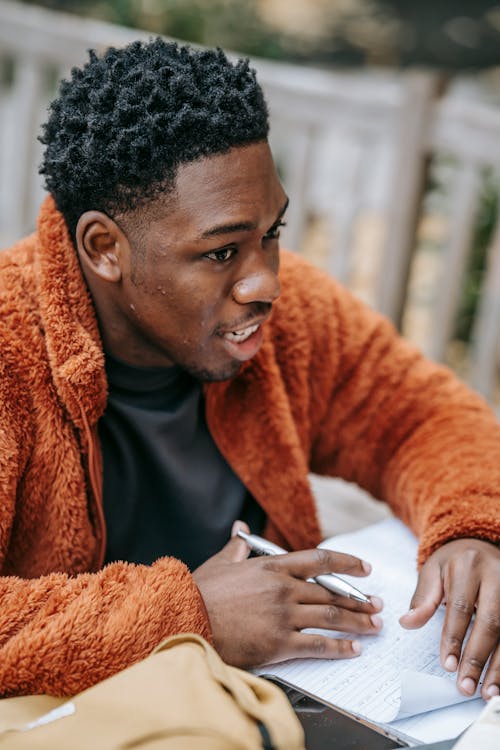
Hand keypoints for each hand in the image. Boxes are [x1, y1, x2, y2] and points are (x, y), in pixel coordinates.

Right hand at [192, 521, 382, 667]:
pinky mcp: (279, 643)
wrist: (187, 621)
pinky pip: (317, 646)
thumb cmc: (201, 593)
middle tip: (377, 606)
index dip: (347, 563)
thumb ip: (236, 546)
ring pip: (331, 617)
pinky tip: (354, 650)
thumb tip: (240, 527)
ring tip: (375, 627)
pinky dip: (339, 648)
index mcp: (272, 567)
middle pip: (331, 592)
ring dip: (357, 623)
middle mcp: (284, 588)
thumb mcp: (220, 563)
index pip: (320, 560)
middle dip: (359, 600)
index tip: (366, 569)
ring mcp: (283, 616)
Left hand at [399, 538, 499, 699]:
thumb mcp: (432, 571)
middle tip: (466, 686)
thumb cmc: (453, 563)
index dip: (454, 638)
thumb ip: (422, 599)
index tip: (448, 665)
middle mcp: (496, 576)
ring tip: (487, 691)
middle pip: (491, 623)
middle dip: (478, 658)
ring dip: (499, 666)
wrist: (479, 544)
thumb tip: (406, 623)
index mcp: (468, 566)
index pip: (461, 607)